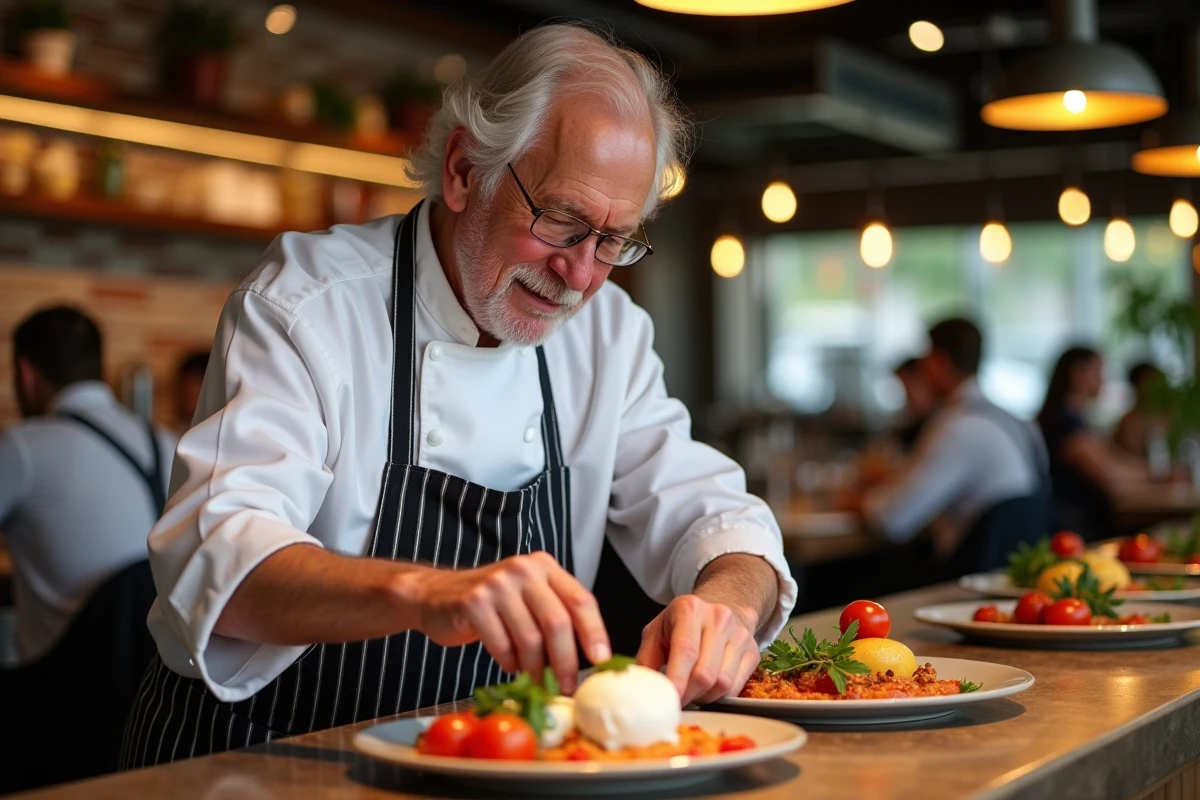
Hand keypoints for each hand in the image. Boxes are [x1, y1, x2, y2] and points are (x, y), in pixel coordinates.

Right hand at [407, 552, 610, 693]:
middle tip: (567, 686)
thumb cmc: (492, 604)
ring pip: (530, 639)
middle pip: (558, 622)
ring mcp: (497, 584)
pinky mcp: (473, 602)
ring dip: (535, 669)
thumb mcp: (528, 596)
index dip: (595, 633)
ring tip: (535, 680)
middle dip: (566, 661)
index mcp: (544, 566)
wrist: (436, 596)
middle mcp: (523, 569)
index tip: (602, 660)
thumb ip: (556, 614)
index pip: (581, 600)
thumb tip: (591, 656)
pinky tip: (510, 665)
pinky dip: (510, 664)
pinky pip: (502, 645)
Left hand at [636, 595, 759, 705]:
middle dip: (688, 695)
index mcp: (689, 609)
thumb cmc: (681, 623)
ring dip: (704, 698)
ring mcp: (739, 634)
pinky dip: (719, 696)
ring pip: (723, 684)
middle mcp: (718, 618)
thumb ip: (646, 659)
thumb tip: (639, 688)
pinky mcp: (753, 652)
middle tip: (676, 700)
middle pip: (705, 673)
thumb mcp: (657, 631)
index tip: (669, 700)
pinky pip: (737, 687)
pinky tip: (707, 690)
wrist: (719, 608)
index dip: (677, 680)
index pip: (686, 650)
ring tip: (691, 692)